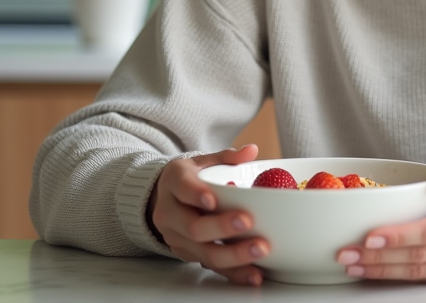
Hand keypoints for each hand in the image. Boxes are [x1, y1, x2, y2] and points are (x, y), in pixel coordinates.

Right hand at [148, 144, 267, 285]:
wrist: (165, 198)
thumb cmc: (191, 177)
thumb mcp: (204, 161)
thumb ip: (227, 157)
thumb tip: (251, 151)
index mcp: (173, 181)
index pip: (182, 187)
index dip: (196, 194)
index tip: (212, 200)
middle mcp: (169, 212)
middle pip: (193, 226)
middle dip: (221, 227)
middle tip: (248, 222)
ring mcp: (176, 236)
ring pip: (202, 251)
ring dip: (233, 255)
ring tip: (260, 249)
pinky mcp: (186, 254)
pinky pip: (210, 266)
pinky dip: (234, 272)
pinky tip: (253, 274)